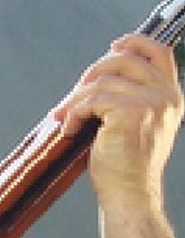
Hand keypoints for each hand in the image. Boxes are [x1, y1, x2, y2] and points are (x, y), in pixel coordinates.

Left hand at [53, 34, 183, 213]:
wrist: (130, 195)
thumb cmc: (128, 166)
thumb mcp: (140, 124)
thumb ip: (133, 97)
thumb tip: (101, 76)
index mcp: (171, 97)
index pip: (160, 53)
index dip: (134, 43)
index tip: (112, 46)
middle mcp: (166, 97)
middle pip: (124, 61)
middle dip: (92, 73)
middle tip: (74, 96)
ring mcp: (150, 103)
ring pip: (101, 82)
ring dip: (75, 99)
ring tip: (65, 117)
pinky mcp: (129, 113)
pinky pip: (91, 101)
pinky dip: (74, 112)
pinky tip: (69, 128)